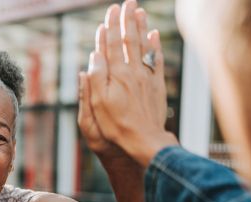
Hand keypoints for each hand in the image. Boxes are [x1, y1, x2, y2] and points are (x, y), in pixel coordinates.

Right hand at [86, 1, 177, 166]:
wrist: (143, 140)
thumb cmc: (115, 126)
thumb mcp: (96, 106)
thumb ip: (95, 79)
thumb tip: (94, 56)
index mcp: (115, 76)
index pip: (112, 46)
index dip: (110, 28)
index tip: (109, 12)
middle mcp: (132, 72)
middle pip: (129, 40)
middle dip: (126, 20)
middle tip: (126, 3)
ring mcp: (146, 77)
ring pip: (143, 46)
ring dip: (141, 27)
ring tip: (139, 11)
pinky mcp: (156, 85)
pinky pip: (155, 60)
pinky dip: (154, 45)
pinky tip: (154, 34)